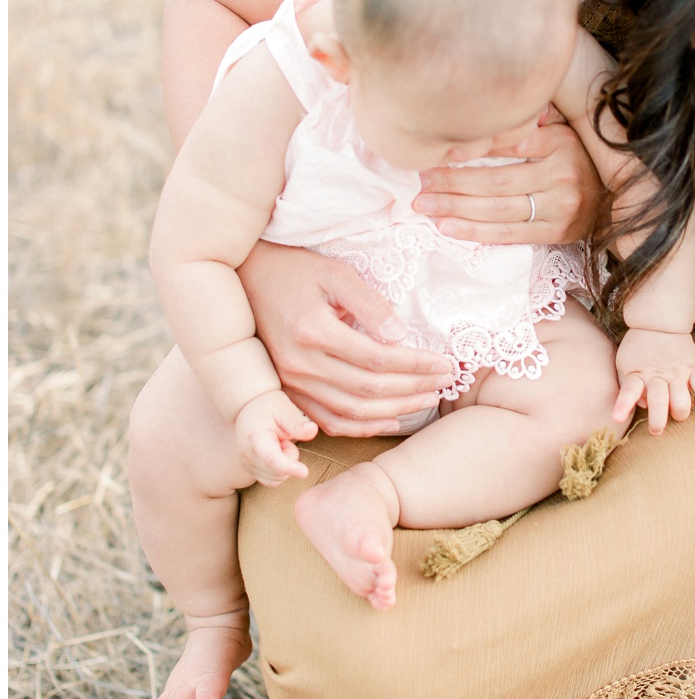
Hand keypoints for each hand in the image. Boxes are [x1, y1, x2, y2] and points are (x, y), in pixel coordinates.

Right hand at [235, 390, 319, 486]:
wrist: (250, 408)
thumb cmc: (270, 407)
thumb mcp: (285, 409)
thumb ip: (297, 423)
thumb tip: (312, 431)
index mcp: (255, 438)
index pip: (271, 458)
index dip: (288, 467)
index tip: (305, 472)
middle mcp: (247, 455)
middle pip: (279, 471)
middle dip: (290, 456)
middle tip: (284, 437)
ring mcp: (247, 465)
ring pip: (277, 478)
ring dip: (285, 463)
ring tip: (278, 442)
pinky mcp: (250, 470)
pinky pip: (273, 480)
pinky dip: (280, 470)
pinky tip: (276, 452)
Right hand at [238, 240, 454, 436]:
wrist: (245, 280)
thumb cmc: (294, 271)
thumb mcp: (333, 273)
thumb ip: (368, 303)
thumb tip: (399, 334)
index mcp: (314, 331)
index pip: (378, 358)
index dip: (416, 365)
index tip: (445, 363)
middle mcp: (300, 364)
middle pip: (369, 389)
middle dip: (414, 389)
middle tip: (446, 384)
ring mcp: (291, 383)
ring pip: (351, 412)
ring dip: (394, 411)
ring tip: (427, 401)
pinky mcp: (287, 392)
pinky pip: (328, 421)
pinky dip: (361, 427)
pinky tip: (390, 421)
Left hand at [412, 116, 604, 244]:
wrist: (618, 196)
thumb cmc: (578, 158)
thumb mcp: (562, 131)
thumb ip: (531, 121)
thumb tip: (495, 107)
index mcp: (560, 143)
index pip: (507, 145)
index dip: (469, 149)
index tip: (436, 151)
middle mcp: (562, 175)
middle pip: (496, 181)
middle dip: (452, 183)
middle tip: (420, 183)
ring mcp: (561, 207)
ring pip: (498, 209)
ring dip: (456, 208)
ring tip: (424, 206)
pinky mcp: (558, 232)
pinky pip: (510, 234)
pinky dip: (476, 232)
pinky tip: (448, 228)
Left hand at [613, 329, 694, 435]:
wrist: (658, 322)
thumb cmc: (638, 349)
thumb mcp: (624, 364)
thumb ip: (628, 385)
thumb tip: (643, 405)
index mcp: (637, 374)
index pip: (628, 391)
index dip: (623, 406)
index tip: (616, 418)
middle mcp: (658, 375)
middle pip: (659, 403)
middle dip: (658, 422)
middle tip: (656, 430)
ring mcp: (678, 372)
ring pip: (682, 402)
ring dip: (680, 414)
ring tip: (677, 414)